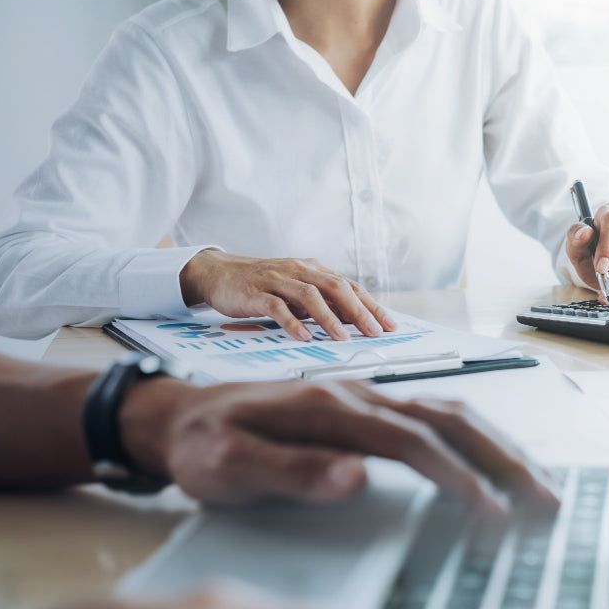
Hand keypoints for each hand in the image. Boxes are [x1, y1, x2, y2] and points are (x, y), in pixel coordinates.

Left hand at [121, 377, 560, 516]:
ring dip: (499, 447)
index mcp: (329, 407)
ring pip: (451, 414)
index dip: (457, 476)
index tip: (492, 514)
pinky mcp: (367, 409)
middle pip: (449, 419)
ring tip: (538, 485)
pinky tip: (492, 462)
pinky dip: (477, 440)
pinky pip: (436, 419)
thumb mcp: (227, 466)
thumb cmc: (203, 445)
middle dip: (503, 459)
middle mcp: (358, 394)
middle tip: (547, 500)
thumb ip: (289, 472)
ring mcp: (366, 398)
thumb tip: (357, 478)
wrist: (180, 415)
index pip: (411, 441)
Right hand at [180, 250, 396, 340]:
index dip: (371, 305)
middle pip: (336, 287)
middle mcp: (299, 270)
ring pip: (309, 296)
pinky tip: (303, 337)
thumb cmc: (262, 285)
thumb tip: (353, 322)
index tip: (390, 325)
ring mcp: (277, 280)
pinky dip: (292, 322)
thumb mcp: (295, 290)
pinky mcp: (256, 293)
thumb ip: (321, 303)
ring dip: (328, 318)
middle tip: (374, 332)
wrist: (218, 273)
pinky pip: (277, 306)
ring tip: (343, 338)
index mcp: (313, 269)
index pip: (349, 286)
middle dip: (358, 311)